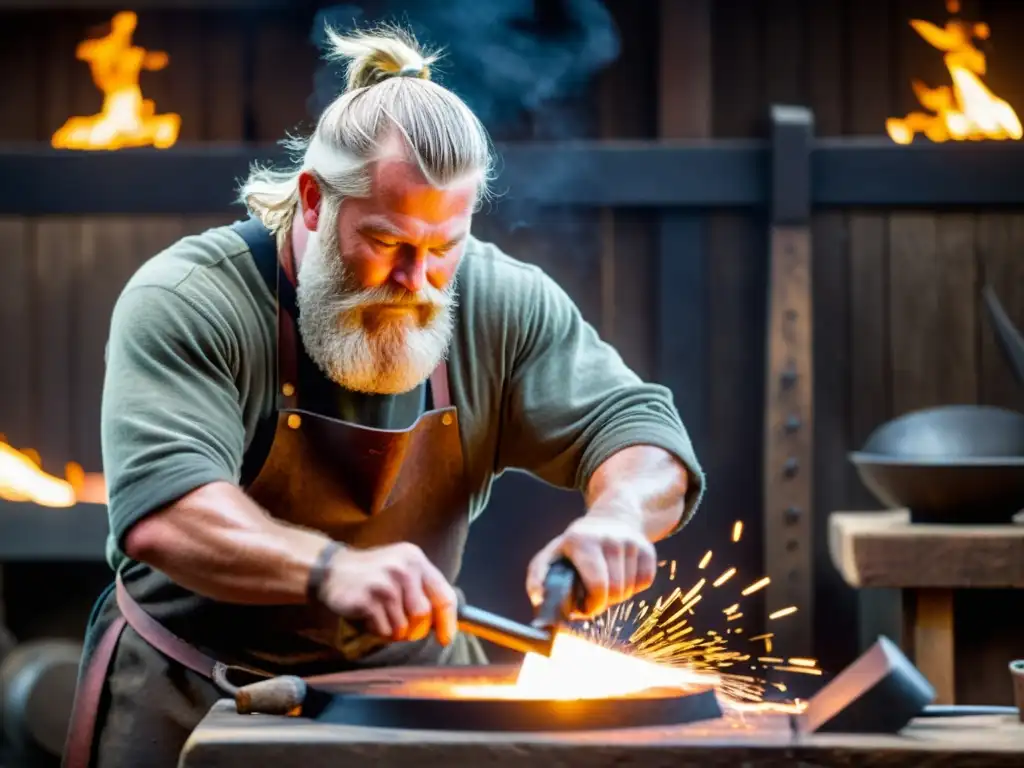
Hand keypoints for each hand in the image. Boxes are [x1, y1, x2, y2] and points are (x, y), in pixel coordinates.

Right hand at [318, 542, 457, 644]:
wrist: (331, 568)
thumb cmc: (373, 573)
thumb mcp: (401, 569)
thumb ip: (423, 590)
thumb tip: (442, 624)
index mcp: (416, 560)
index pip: (444, 595)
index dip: (448, 621)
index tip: (446, 638)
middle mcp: (404, 569)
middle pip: (424, 615)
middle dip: (414, 628)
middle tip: (401, 625)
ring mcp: (385, 584)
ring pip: (403, 626)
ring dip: (393, 629)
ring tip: (380, 614)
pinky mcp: (368, 599)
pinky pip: (385, 630)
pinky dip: (378, 630)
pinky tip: (369, 616)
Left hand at [525, 514, 656, 617]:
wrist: (612, 517)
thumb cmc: (578, 543)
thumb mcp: (553, 552)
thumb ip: (538, 575)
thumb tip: (538, 599)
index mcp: (583, 541)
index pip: (598, 585)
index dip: (592, 605)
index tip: (585, 608)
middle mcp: (610, 539)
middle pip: (615, 591)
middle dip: (604, 603)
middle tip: (595, 598)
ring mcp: (631, 542)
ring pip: (629, 589)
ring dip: (618, 595)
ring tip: (606, 584)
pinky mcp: (648, 548)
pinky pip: (645, 582)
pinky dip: (634, 587)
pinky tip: (622, 576)